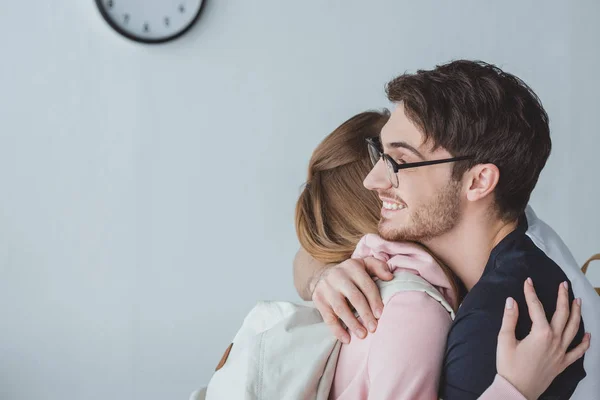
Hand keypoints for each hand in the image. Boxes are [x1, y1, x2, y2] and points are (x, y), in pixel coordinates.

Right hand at [311, 257, 392, 342]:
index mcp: (352, 266)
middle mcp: (338, 275)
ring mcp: (326, 287)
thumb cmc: (351, 273)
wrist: (323, 274)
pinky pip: (328, 317)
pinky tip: (346, 339)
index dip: (374, 301)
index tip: (380, 315)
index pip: (366, 285)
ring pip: (341, 308)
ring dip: (352, 323)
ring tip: (362, 335)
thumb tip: (390, 277)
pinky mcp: (318, 298)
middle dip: (365, 314)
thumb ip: (379, 267)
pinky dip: (337, 330)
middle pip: (354, 297)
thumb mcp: (364, 264)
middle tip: (374, 328)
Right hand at [496, 278, 590, 399]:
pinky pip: (578, 352)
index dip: (531, 293)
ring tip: (578, 301)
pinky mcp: (562, 363)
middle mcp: (554, 341)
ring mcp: (561, 352)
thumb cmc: (509, 366)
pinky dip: (585, 343)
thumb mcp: (504, 340)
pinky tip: (588, 335)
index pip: (536, 307)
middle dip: (563, 297)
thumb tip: (511, 300)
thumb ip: (509, 319)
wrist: (516, 390)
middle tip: (563, 285)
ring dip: (577, 313)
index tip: (528, 281)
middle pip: (562, 314)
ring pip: (573, 329)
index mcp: (540, 334)